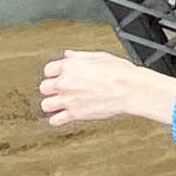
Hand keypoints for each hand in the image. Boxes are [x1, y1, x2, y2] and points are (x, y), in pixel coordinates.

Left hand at [39, 49, 175, 131]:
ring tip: (61, 104)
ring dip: (52, 104)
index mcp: (70, 65)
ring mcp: (68, 99)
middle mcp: (65, 82)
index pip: (48, 70)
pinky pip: (55, 121)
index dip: (55, 73)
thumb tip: (68, 55)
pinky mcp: (75, 115)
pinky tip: (64, 116)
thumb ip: (79, 56)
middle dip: (52, 89)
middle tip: (62, 90)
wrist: (131, 90)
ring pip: (46, 105)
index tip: (61, 76)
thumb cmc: (120, 72)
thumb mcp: (99, 56)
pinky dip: (58, 119)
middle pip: (44, 87)